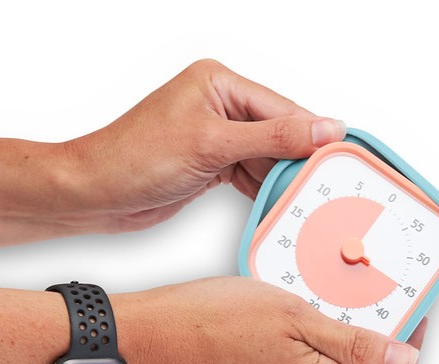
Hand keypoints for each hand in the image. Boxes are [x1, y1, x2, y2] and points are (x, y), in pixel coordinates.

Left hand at [67, 59, 345, 232]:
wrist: (97, 192)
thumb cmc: (136, 157)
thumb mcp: (211, 143)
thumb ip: (271, 136)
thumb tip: (324, 128)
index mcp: (220, 84)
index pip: (282, 110)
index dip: (313, 136)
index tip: (341, 160)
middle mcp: (220, 106)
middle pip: (277, 134)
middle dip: (297, 163)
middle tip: (323, 189)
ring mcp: (216, 137)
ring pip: (264, 157)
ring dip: (280, 180)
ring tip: (303, 201)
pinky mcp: (211, 164)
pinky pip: (249, 174)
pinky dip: (261, 190)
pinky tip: (276, 204)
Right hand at [114, 277, 425, 363]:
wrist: (154, 338)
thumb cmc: (211, 319)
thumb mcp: (291, 314)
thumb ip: (352, 343)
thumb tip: (405, 361)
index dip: (404, 345)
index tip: (408, 315)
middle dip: (377, 350)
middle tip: (372, 309)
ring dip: (344, 354)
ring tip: (334, 314)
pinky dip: (315, 361)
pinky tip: (301, 332)